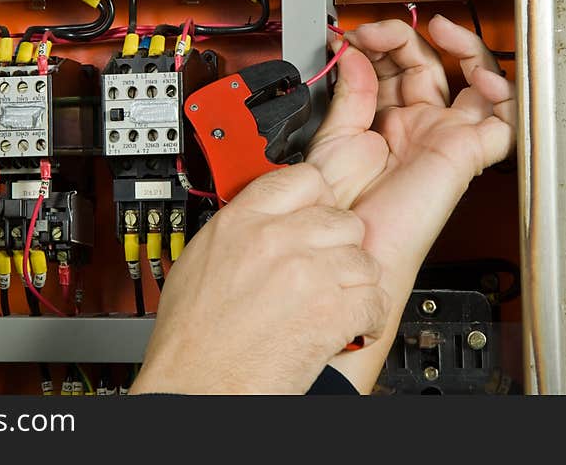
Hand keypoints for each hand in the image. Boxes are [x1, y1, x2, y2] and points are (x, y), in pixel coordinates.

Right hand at [130, 163, 389, 394]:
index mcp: (241, 222)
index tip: (317, 215)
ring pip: (364, 259)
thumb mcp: (200, 260)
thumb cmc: (190, 337)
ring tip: (335, 302)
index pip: (304, 178)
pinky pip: (375, 299)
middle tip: (326, 269)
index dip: (318, 199)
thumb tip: (265, 219)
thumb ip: (240, 230)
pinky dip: (367, 318)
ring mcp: (306, 273)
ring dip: (355, 284)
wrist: (196, 386)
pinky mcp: (330, 311)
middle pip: (342, 218)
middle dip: (340, 247)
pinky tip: (346, 325)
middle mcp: (275, 240)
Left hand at [307, 15, 516, 391]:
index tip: (353, 34)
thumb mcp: (336, 138)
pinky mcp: (466, 154)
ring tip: (436, 33)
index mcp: (387, 124)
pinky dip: (499, 91)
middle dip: (408, 37)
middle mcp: (417, 128)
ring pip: (472, 80)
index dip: (381, 43)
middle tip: (378, 31)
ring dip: (460, 49)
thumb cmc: (339, 209)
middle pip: (429, 65)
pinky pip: (503, 119)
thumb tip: (354, 56)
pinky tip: (476, 75)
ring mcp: (443, 138)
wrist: (349, 248)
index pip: (395, 68)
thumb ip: (351, 95)